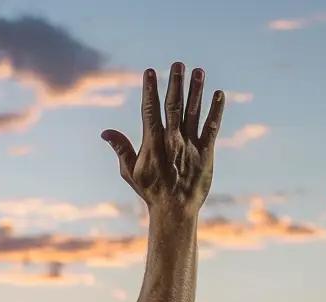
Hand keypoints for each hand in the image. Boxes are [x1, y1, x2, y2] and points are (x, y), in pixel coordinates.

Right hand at [103, 62, 224, 222]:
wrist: (175, 213)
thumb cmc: (151, 192)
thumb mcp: (131, 173)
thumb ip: (121, 149)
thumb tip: (105, 132)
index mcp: (153, 143)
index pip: (150, 111)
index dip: (150, 90)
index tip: (150, 72)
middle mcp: (172, 141)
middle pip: (174, 106)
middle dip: (176, 84)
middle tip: (178, 64)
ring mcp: (190, 147)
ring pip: (194, 113)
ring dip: (196, 91)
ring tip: (199, 71)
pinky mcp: (206, 154)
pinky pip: (212, 129)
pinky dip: (216, 112)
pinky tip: (219, 95)